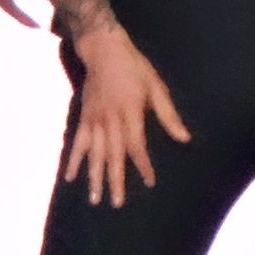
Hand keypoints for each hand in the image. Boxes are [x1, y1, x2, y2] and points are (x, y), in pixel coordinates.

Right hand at [66, 26, 190, 207]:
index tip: (149, 182)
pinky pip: (77, 143)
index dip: (143, 165)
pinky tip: (70, 178)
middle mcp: (110, 121)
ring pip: (94, 154)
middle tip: (116, 204)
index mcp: (130, 114)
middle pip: (113, 156)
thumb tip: (185, 138)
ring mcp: (94, 121)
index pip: (137, 146)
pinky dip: (73, 161)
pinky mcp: (84, 118)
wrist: (103, 50)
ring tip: (95, 199)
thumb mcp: (156, 88)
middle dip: (115, 181)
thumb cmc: (135, 68)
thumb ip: (169, 115)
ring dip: (94, 177)